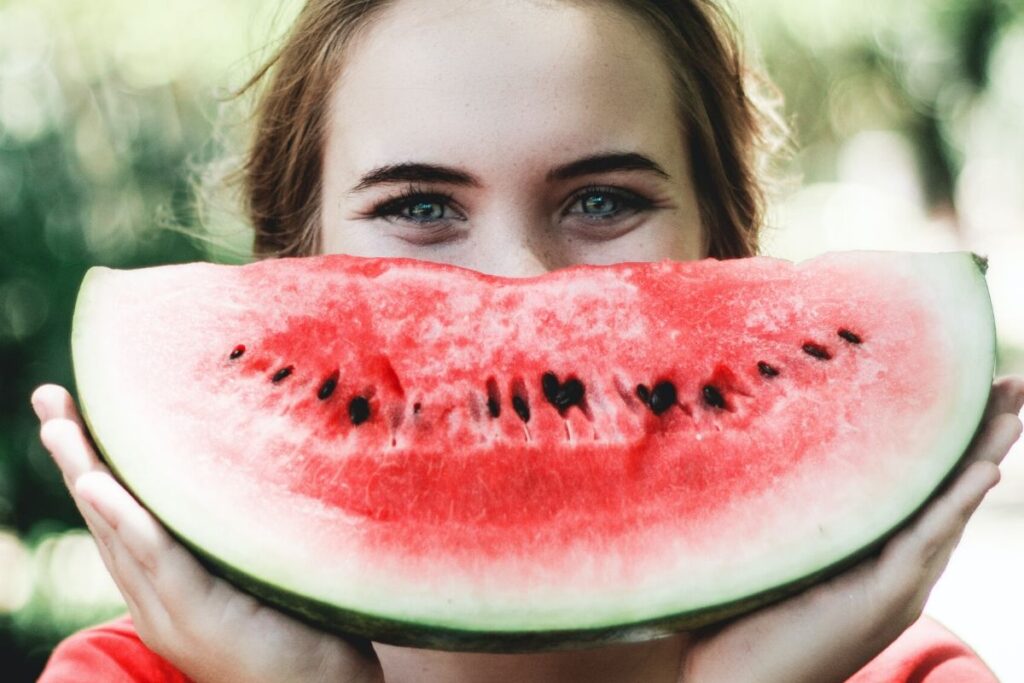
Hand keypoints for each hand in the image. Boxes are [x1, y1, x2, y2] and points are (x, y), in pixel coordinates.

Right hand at [32, 384, 384, 682]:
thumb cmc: (297, 622)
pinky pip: (157, 559)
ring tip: (59, 425)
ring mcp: (170, 609)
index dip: (92, 461)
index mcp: (164, 582)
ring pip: (118, 531)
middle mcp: (154, 595)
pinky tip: (97, 485)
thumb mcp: (250, 564)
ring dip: (86, 474)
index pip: (119, 512)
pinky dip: (125, 520)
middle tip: (50, 396)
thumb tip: (241, 458)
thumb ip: (230, 527)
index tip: (72, 408)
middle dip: (75, 455)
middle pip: (105, 515)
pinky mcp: (198, 616)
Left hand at [679, 375, 1023, 682]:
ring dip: (984, 454)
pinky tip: (984, 467)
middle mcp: (897, 569)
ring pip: (949, 508)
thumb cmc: (738, 621)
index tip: (966, 388)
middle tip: (1011, 383)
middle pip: (948, 490)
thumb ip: (784, 511)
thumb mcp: (770, 550)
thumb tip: (759, 442)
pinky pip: (926, 541)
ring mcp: (896, 586)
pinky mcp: (882, 599)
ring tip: (1012, 406)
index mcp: (874, 555)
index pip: (921, 487)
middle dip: (982, 436)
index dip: (947, 441)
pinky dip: (955, 502)